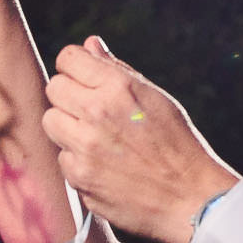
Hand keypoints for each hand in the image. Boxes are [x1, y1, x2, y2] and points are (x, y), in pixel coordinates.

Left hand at [42, 38, 241, 242]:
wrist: (191, 197)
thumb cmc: (177, 143)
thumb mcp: (155, 97)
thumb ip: (117, 70)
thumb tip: (89, 44)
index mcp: (118, 87)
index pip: (68, 58)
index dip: (77, 67)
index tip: (86, 79)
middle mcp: (96, 113)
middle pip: (54, 88)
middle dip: (70, 95)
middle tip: (92, 110)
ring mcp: (85, 147)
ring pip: (51, 122)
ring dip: (68, 127)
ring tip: (97, 137)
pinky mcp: (79, 177)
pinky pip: (62, 158)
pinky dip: (78, 160)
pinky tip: (104, 165)